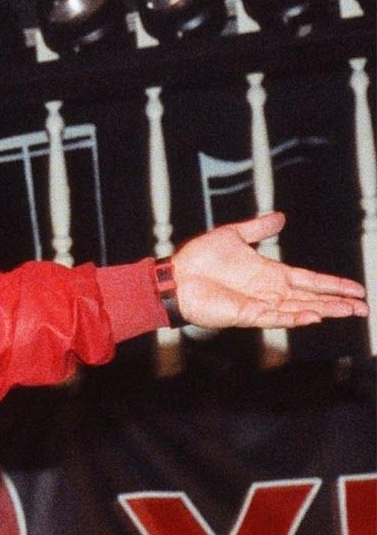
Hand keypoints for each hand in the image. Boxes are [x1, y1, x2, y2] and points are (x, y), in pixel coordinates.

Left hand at [171, 213, 367, 329]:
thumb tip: (280, 217)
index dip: (333, 285)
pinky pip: (274, 317)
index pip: (310, 281)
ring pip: (299, 309)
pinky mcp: (245, 314)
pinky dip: (294, 317)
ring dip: (324, 310)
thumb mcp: (233, 235)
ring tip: (350, 312)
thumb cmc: (199, 258)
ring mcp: (259, 304)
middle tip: (364, 308)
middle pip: (312, 298)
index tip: (357, 289)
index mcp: (270, 274)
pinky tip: (313, 316)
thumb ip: (258, 228)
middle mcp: (269, 291)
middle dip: (338, 303)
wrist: (175, 275)